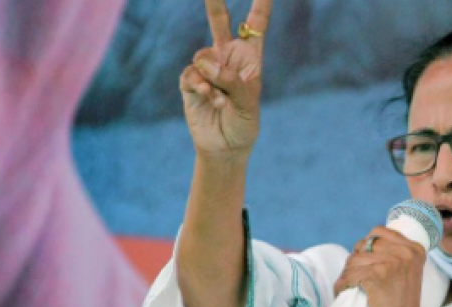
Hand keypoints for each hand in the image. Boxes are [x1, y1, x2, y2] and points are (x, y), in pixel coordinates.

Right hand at [179, 0, 272, 158]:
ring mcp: (208, 69)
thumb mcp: (247, 104)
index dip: (260, 7)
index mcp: (250, 59)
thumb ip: (231, 81)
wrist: (225, 148)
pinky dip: (200, 86)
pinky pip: (191, 74)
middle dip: (214, 3)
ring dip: (212, 78)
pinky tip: (210, 99)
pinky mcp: (190, 82)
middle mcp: (227, 58)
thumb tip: (208, 64)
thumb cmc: (243, 125)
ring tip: (221, 99)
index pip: (256, 26)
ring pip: (202, 56)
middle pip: (219, 22)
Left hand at [334, 227, 431, 306]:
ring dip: (347, 275)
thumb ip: (394, 256)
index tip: (365, 262)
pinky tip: (345, 292)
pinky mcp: (376, 277)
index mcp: (414, 249)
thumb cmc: (402, 306)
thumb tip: (364, 246)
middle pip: (364, 245)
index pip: (378, 232)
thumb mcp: (406, 273)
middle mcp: (404, 253)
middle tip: (356, 278)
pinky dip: (342, 285)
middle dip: (355, 260)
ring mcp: (391, 264)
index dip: (366, 246)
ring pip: (353, 260)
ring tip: (350, 287)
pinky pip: (348, 275)